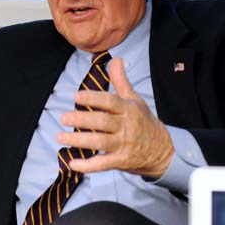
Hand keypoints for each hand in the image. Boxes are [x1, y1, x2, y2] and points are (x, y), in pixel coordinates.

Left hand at [57, 57, 173, 178]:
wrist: (163, 150)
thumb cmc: (144, 121)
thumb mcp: (134, 100)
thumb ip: (121, 81)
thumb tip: (116, 59)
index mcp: (127, 109)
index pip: (109, 102)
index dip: (93, 99)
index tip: (76, 96)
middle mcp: (125, 126)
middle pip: (102, 122)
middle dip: (81, 120)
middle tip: (63, 118)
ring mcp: (123, 145)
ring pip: (99, 142)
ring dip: (79, 140)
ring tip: (61, 137)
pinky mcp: (121, 161)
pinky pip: (103, 164)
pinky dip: (87, 165)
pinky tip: (72, 163)